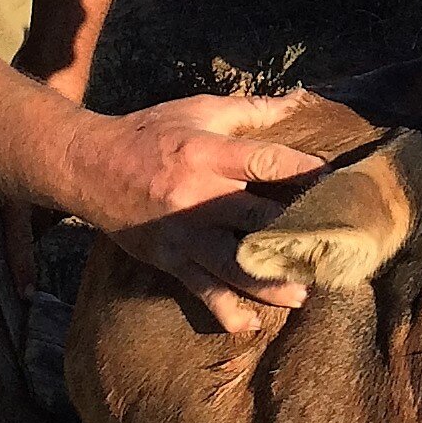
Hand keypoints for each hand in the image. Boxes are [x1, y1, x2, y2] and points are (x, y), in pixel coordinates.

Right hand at [86, 92, 327, 333]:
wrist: (87, 166)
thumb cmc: (148, 133)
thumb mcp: (197, 109)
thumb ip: (250, 109)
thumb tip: (298, 99)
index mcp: (206, 154)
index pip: (266, 163)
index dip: (303, 172)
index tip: (335, 182)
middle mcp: (197, 198)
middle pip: (255, 221)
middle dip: (295, 236)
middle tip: (331, 248)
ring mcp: (182, 234)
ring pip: (233, 266)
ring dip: (270, 283)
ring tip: (303, 294)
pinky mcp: (168, 258)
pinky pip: (200, 290)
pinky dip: (225, 310)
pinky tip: (250, 323)